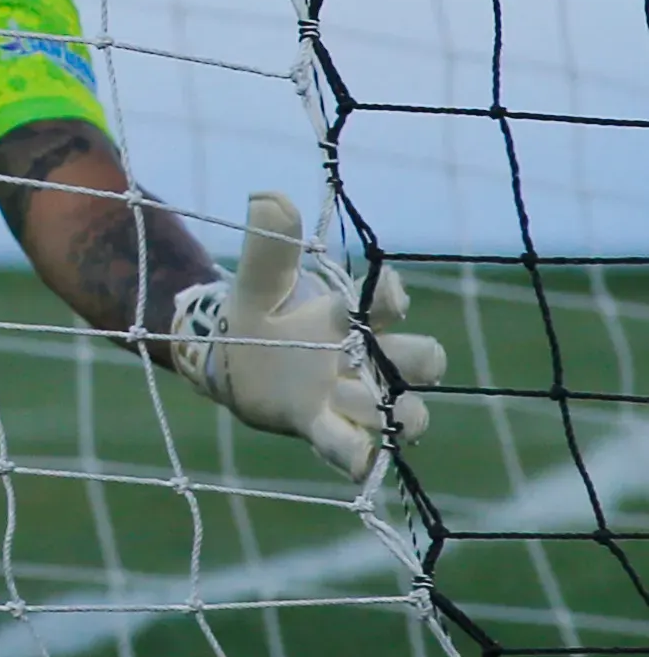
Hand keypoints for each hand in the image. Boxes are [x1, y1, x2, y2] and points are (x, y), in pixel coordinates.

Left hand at [166, 191, 446, 482]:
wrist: (231, 365)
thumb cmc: (258, 320)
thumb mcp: (255, 285)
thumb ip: (267, 248)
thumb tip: (267, 195)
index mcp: (351, 316)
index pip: (390, 301)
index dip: (393, 296)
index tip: (384, 295)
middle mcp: (366, 358)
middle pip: (424, 360)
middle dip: (416, 359)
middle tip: (380, 357)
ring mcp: (353, 398)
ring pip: (409, 413)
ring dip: (396, 413)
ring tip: (372, 410)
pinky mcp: (327, 430)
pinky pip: (356, 448)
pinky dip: (358, 455)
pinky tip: (355, 462)